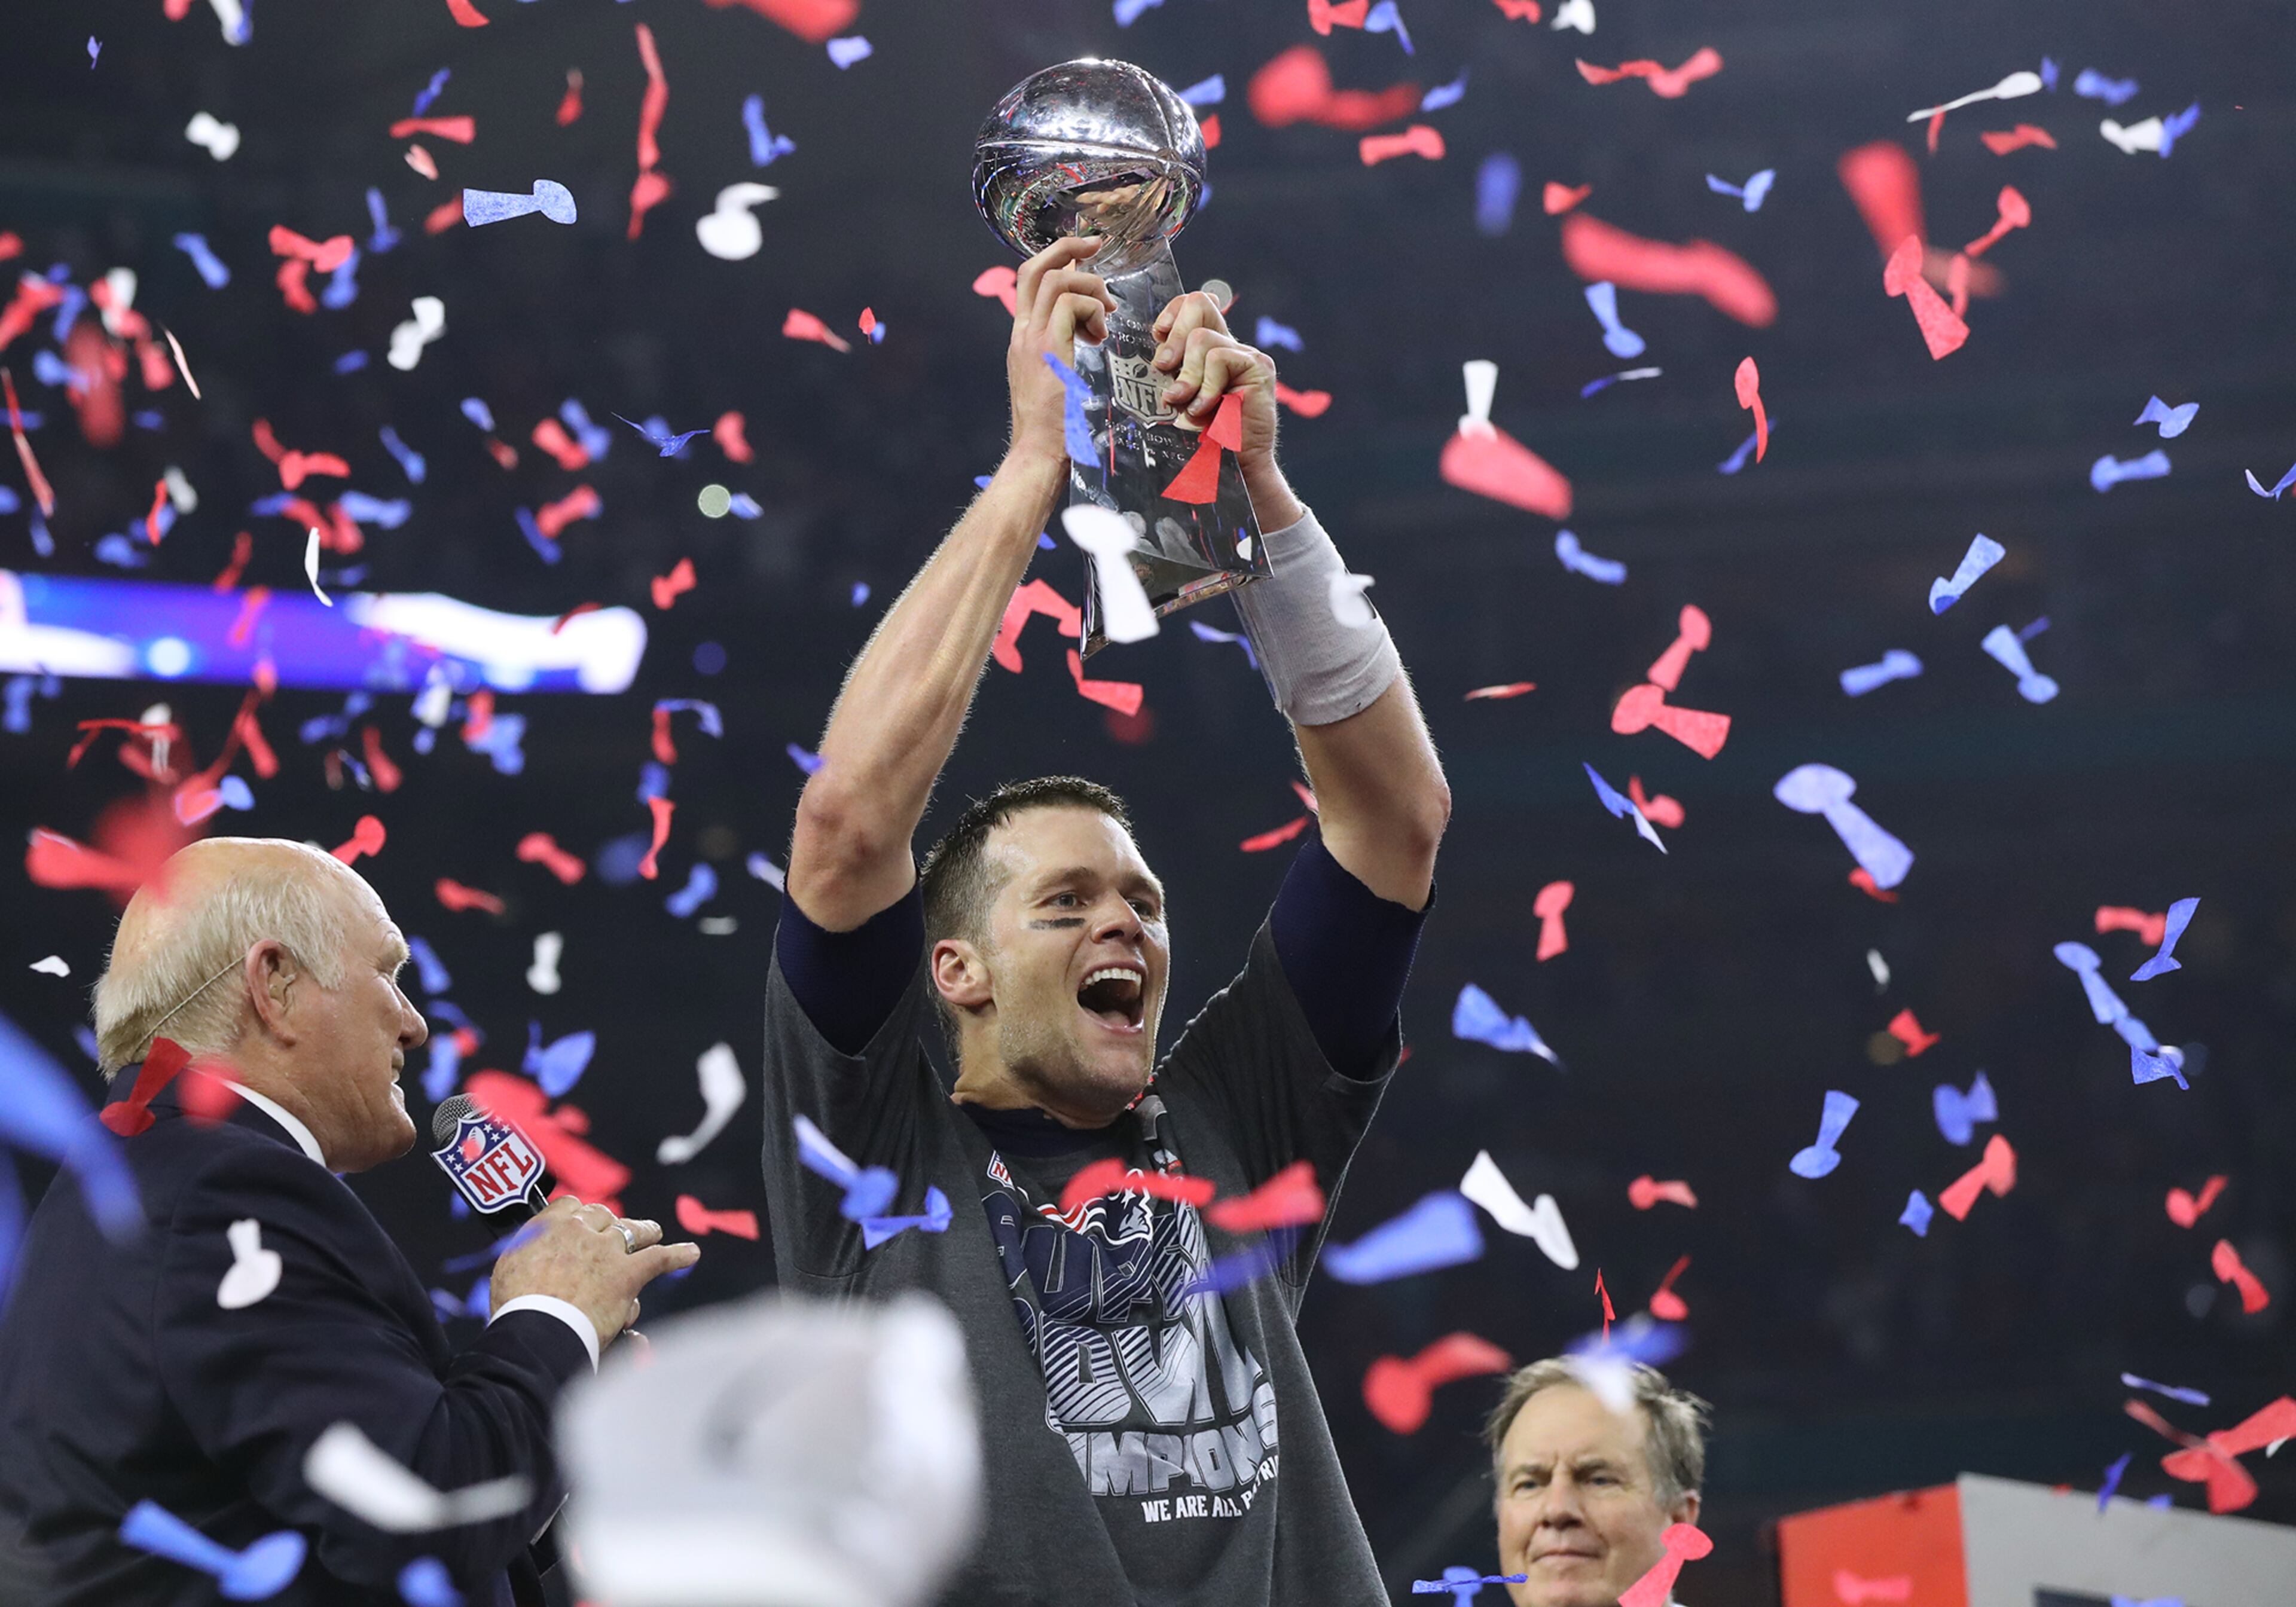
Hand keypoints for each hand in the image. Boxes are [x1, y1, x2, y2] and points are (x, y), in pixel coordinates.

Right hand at [489, 1196, 699, 1347]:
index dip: (581, 1214)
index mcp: (548, 1227)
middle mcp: (580, 1231)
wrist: (535, 1331)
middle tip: (616, 1232)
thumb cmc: (515, 1308)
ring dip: (643, 1232)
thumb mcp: (509, 1271)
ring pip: (633, 1231)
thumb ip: (528, 1253)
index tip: (584, 1220)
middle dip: (611, 1223)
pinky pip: (660, 1258)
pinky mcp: (627, 1274)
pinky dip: (678, 1255)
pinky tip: (691, 1253)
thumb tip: (537, 1253)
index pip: (571, 1206)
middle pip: (603, 1216)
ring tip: (652, 1233)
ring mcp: (607, 1250)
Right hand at [1007, 236, 1116, 465]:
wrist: (1039, 454)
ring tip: (1107, 314)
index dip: (1058, 257)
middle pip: (1035, 267)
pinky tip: (1100, 336)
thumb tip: (1087, 334)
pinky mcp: (1047, 349)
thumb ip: (1066, 352)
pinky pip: (1070, 304)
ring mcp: (1031, 339)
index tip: (1087, 254)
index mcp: (1024, 337)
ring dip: (1089, 287)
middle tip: (1098, 245)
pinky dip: (1093, 310)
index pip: (1031, 280)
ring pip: (1055, 280)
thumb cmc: (1057, 428)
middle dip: (1069, 247)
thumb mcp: (1058, 380)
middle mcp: (1022, 332)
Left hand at [1150, 294, 1280, 470]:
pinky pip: (1218, 359)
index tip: (1159, 336)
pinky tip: (1205, 410)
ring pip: (1202, 338)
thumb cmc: (1202, 437)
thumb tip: (1157, 348)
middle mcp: (1230, 345)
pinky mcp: (1258, 367)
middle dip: (1173, 338)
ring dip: (1187, 376)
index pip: (1194, 303)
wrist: (1232, 468)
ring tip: (1188, 404)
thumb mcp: (1178, 397)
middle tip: (1164, 368)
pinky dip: (1205, 387)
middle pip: (1198, 304)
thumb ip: (1173, 370)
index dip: (1173, 312)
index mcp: (1210, 348)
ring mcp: (1247, 354)